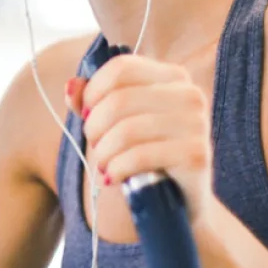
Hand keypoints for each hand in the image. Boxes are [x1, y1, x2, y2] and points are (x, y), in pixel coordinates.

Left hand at [65, 55, 213, 225]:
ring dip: (103, 151)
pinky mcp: (196, 155)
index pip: (121, 67)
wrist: (178, 200)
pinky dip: (116, 168)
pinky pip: (139, 156)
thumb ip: (91, 101)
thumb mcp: (115, 124)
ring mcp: (197, 124)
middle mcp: (190, 95)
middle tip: (94, 145)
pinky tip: (113, 177)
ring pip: (127, 129)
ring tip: (102, 165)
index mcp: (172, 77)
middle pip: (119, 99)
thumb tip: (71, 86)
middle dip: (95, 126)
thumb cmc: (144, 155)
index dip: (94, 90)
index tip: (86, 114)